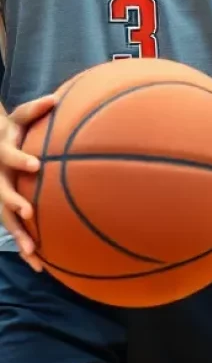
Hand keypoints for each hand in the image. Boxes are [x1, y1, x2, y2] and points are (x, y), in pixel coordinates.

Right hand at [0, 94, 57, 271]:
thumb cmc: (11, 129)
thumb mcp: (18, 117)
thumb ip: (34, 109)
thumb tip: (54, 98)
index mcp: (0, 156)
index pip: (9, 157)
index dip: (20, 160)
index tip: (36, 165)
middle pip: (1, 194)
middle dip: (14, 204)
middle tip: (29, 212)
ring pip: (6, 220)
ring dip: (19, 235)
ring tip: (33, 253)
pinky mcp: (6, 211)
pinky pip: (15, 230)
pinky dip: (26, 246)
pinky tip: (40, 265)